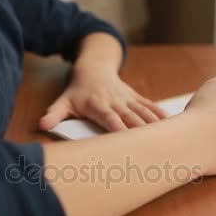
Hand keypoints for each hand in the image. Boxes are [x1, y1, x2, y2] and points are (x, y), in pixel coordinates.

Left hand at [39, 66, 167, 131]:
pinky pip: (150, 106)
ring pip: (144, 112)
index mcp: (98, 105)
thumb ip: (54, 113)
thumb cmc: (78, 90)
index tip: (128, 142)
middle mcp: (116, 102)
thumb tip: (41, 125)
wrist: (94, 67)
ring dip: (156, 125)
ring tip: (169, 138)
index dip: (119, 129)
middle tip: (154, 148)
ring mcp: (128, 99)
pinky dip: (161, 114)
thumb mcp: (64, 101)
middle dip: (142, 132)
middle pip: (131, 118)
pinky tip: (174, 124)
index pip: (110, 119)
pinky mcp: (136, 97)